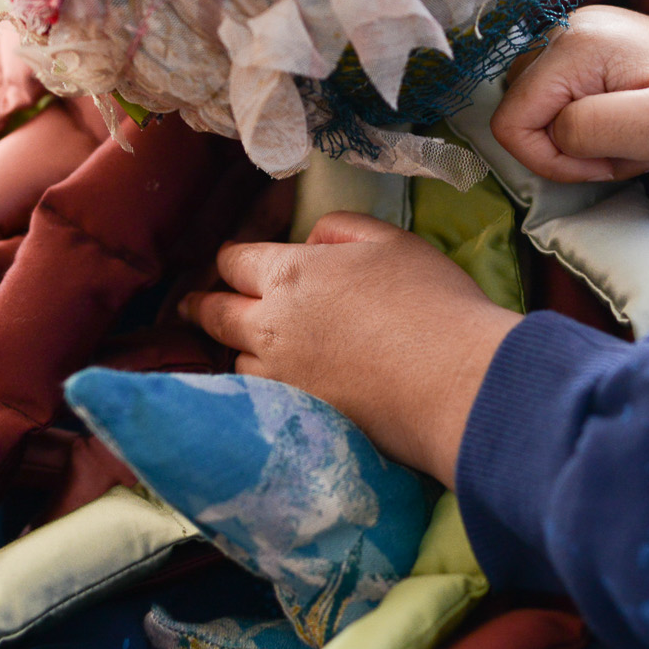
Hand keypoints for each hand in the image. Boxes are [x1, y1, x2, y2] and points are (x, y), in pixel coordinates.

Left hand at [181, 212, 521, 484]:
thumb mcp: (391, 240)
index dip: (232, 259)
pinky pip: (261, 396)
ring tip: (250, 348)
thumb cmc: (431, 302)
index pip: (233, 261)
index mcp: (289, 275)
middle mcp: (269, 328)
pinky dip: (261, 386)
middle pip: (214, 314)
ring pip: (235, 360)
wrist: (455, 382)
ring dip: (238, 349)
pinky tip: (277, 383)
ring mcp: (280, 378)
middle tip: (193, 306)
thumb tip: (310, 242)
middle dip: (201, 305)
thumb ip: (339, 229)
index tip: (232, 264)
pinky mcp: (296, 418)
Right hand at [490, 0, 648, 183]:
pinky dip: (590, 126)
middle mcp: (565, 31)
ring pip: (539, 109)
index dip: (550, 158)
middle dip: (565, 148)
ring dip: (578, 139)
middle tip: (624, 151)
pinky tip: (631, 124)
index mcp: (573, 46)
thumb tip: (552, 133)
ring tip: (632, 138)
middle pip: (519, 111)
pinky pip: (561, 100)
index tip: (603, 162)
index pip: (510, 120)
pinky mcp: (590, 50)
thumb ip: (591, 128)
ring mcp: (576, 36)